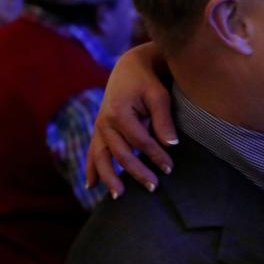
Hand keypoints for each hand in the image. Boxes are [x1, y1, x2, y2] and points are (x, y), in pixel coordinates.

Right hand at [85, 43, 177, 197]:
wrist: (130, 67)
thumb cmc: (148, 81)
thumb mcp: (159, 95)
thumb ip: (164, 119)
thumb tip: (172, 144)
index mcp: (119, 111)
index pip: (140, 141)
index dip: (155, 155)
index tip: (170, 168)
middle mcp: (104, 121)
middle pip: (121, 153)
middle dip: (138, 172)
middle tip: (154, 188)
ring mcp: (99, 127)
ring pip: (101, 157)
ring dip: (110, 177)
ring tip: (119, 196)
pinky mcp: (99, 130)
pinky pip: (93, 152)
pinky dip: (91, 169)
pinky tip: (92, 185)